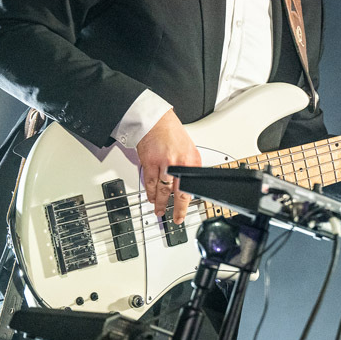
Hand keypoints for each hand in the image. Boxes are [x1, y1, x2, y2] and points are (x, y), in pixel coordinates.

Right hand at [135, 109, 200, 223]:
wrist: (155, 120)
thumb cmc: (171, 133)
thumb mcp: (189, 149)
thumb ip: (189, 166)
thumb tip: (188, 183)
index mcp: (191, 160)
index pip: (191, 186)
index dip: (187, 202)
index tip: (185, 211)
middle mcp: (178, 163)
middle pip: (177, 192)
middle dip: (177, 209)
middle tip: (176, 218)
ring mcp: (163, 163)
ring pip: (161, 189)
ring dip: (160, 203)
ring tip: (160, 211)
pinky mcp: (149, 162)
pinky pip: (149, 182)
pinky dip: (149, 192)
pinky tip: (151, 198)